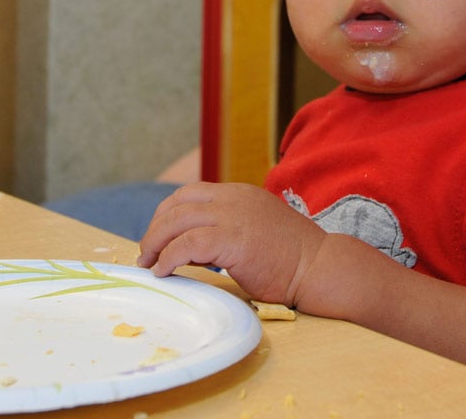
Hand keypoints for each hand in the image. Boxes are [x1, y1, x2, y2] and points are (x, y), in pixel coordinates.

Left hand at [137, 182, 324, 306]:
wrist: (319, 267)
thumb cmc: (290, 258)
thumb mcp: (253, 230)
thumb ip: (223, 230)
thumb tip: (188, 248)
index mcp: (237, 193)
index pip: (188, 194)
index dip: (166, 214)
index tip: (157, 236)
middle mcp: (232, 198)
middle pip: (176, 205)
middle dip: (155, 229)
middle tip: (146, 253)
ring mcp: (232, 216)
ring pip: (176, 221)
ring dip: (156, 243)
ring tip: (150, 264)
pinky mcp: (232, 239)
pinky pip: (187, 244)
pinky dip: (169, 257)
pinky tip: (165, 271)